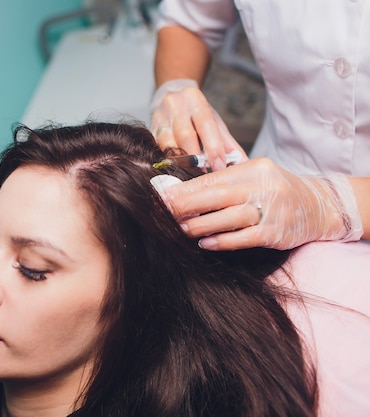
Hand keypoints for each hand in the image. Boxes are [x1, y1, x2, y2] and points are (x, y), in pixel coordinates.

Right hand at [150, 79, 247, 170]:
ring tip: (189, 175)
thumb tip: (243, 164)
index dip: (213, 147)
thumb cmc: (195, 112)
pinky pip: (157, 149)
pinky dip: (168, 161)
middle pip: (184, 135)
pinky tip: (175, 170)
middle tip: (204, 174)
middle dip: (195, 157)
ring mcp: (159, 117)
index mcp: (196, 100)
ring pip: (168, 143)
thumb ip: (228, 143)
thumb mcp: (214, 121)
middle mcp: (176, 106)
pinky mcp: (149, 129)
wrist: (170, 94)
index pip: (206, 124)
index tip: (219, 166)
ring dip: (180, 162)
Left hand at [161, 158, 361, 249]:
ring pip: (227, 218)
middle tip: (164, 213)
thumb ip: (225, 182)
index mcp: (253, 169)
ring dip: (200, 225)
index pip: (213, 179)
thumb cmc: (276, 190)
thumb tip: (184, 192)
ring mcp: (271, 210)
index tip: (162, 196)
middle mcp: (263, 187)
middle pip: (217, 196)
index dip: (185, 189)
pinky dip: (221, 241)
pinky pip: (242, 238)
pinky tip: (205, 243)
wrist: (318, 205)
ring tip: (181, 229)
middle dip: (186, 206)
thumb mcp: (254, 176)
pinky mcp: (275, 233)